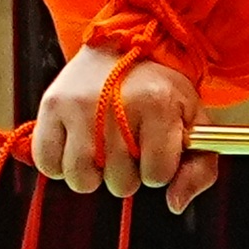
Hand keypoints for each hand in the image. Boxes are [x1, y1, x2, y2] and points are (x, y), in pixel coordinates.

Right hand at [36, 46, 216, 207]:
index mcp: (157, 104)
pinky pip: (48, 164)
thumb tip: (174, 205)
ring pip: (82, 180)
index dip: (159, 167)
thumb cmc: (161, 92)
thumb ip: (199, 170)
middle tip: (129, 141)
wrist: (125, 43)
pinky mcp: (51, 106)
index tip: (157, 143)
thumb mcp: (194, 123)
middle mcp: (115, 104)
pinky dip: (60, 164)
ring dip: (94, 173)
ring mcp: (78, 105)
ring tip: (103, 145)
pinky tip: (77, 144)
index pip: (157, 176)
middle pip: (119, 183)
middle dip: (128, 171)